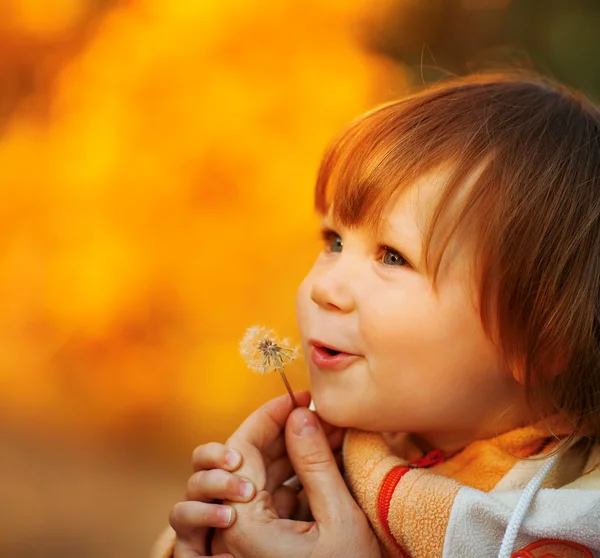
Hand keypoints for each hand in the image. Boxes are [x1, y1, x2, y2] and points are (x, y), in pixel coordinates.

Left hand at [169, 392, 337, 555]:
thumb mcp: (339, 521)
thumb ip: (316, 464)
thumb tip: (300, 415)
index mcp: (243, 525)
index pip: (242, 448)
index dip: (270, 415)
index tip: (299, 396)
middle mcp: (233, 530)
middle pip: (245, 458)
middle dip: (281, 430)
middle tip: (316, 413)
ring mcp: (245, 538)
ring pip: (257, 475)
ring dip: (288, 450)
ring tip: (324, 434)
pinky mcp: (261, 542)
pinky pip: (268, 495)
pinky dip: (292, 473)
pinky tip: (320, 460)